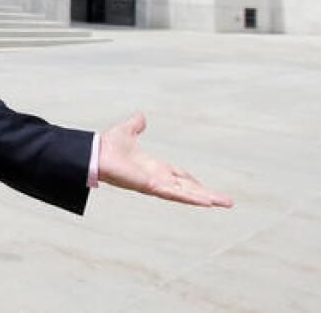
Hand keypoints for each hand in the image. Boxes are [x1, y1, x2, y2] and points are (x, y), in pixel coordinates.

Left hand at [98, 113, 232, 207]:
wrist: (94, 153)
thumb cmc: (107, 146)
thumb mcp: (127, 131)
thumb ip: (136, 125)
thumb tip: (141, 117)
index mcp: (154, 167)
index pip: (179, 176)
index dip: (192, 182)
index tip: (206, 189)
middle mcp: (157, 178)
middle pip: (188, 188)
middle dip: (207, 195)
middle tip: (226, 201)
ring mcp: (155, 184)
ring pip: (186, 193)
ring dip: (206, 198)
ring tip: (225, 203)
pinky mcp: (150, 186)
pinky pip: (175, 193)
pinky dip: (191, 198)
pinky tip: (207, 202)